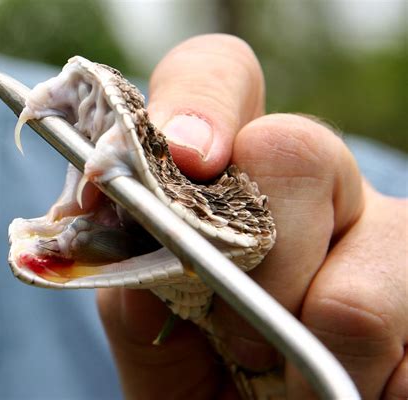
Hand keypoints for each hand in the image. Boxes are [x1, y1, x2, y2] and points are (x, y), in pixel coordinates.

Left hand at [97, 35, 406, 398]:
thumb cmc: (189, 370)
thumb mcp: (144, 327)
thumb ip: (129, 277)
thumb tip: (119, 215)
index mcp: (231, 172)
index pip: (218, 75)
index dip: (197, 100)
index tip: (186, 155)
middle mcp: (312, 183)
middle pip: (299, 147)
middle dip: (261, 254)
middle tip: (234, 328)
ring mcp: (380, 229)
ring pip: (369, 252)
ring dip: (306, 336)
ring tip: (278, 372)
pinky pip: (398, 330)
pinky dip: (353, 372)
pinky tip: (331, 380)